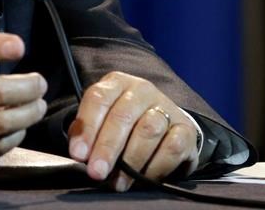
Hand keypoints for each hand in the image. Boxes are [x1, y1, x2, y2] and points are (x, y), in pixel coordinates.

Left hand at [68, 72, 198, 191]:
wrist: (165, 127)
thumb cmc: (125, 125)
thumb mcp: (102, 120)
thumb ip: (88, 132)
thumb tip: (79, 155)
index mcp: (116, 83)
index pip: (98, 99)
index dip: (87, 128)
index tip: (78, 154)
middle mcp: (142, 90)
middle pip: (122, 117)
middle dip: (107, 148)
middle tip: (97, 172)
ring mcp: (166, 107)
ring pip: (147, 131)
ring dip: (131, 161)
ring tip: (119, 182)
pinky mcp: (186, 129)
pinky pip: (171, 148)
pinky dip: (156, 166)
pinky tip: (145, 178)